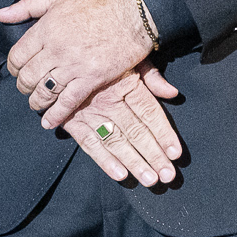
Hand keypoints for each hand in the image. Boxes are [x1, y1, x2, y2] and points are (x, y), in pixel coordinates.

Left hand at [0, 0, 152, 131]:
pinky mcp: (92, 78)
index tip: (18, 70)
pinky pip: (68, 102)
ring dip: (37, 101)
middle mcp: (56, 49)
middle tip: (27, 88)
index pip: (18, 56)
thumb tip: (0, 14)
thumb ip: (27, 6)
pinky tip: (50, 121)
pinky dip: (56, 114)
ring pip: (44, 91)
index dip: (14, 67)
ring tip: (37, 104)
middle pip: (28, 77)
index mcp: (46, 29)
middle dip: (24, 86)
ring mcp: (74, 65)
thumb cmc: (99, 1)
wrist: (135, 11)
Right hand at [62, 67, 186, 187]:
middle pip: (135, 131)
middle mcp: (109, 100)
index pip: (149, 112)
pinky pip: (90, 144)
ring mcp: (90, 113)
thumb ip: (152, 77)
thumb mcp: (129, 58)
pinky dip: (104, 161)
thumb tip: (173, 93)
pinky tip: (120, 175)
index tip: (175, 153)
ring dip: (134, 162)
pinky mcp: (73, 122)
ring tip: (150, 180)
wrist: (61, 56)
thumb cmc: (103, 58)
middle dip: (153, 155)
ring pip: (115, 141)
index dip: (164, 133)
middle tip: (167, 175)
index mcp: (126, 84)